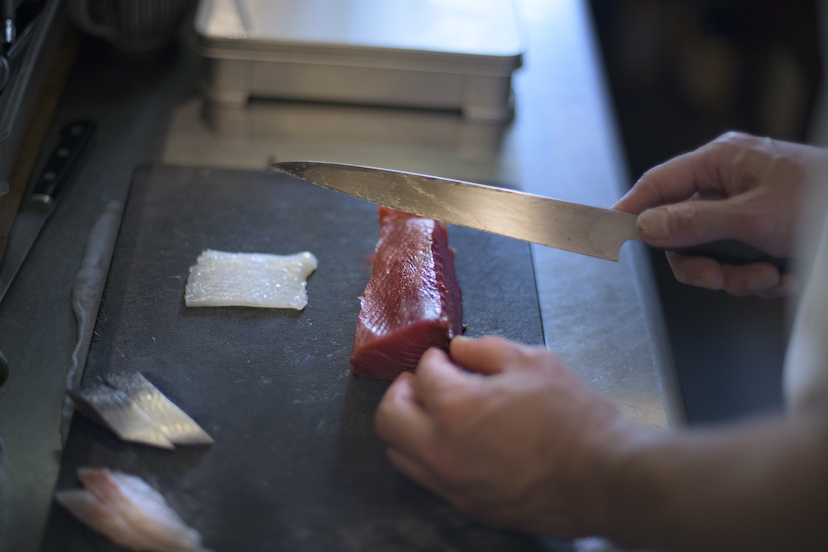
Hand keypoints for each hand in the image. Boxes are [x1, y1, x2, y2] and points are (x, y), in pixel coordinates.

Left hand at [374, 335, 633, 537]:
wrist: (604, 478)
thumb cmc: (575, 420)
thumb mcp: (535, 363)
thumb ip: (488, 349)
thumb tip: (461, 349)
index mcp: (456, 407)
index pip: (422, 374)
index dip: (434, 358)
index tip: (446, 358)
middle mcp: (442, 449)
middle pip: (388, 417)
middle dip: (402, 391)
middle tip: (423, 382)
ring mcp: (452, 482)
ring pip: (399, 454)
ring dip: (409, 427)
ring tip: (435, 413)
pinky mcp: (467, 504)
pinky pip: (426, 478)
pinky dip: (428, 455)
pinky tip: (455, 442)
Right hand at [613, 132, 827, 296]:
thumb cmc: (823, 201)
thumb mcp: (752, 216)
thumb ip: (693, 222)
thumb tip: (646, 226)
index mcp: (721, 161)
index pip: (657, 185)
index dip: (630, 210)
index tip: (604, 231)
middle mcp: (728, 183)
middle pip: (679, 230)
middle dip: (701, 262)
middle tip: (717, 277)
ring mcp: (743, 210)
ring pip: (707, 254)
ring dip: (733, 276)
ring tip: (765, 277)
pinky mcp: (759, 234)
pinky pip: (734, 263)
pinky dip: (755, 278)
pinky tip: (780, 275)